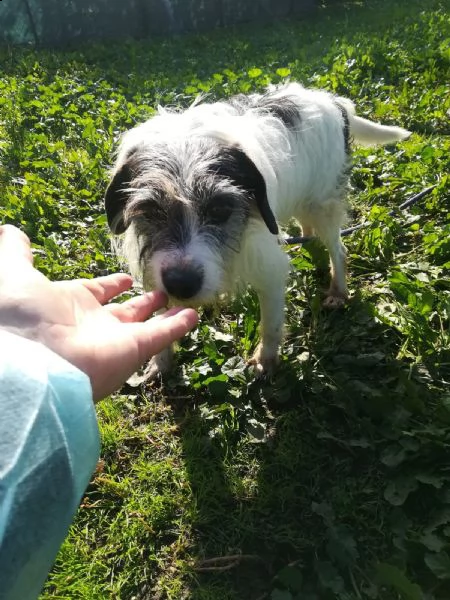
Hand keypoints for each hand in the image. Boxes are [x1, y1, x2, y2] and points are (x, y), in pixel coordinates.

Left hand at [0, 225, 197, 400]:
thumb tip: (10, 230)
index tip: (126, 279)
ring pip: (146, 324)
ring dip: (163, 314)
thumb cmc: (20, 316)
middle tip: (160, 292)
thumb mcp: (12, 273)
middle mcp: (93, 324)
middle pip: (123, 312)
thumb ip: (15, 252)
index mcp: (68, 304)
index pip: (95, 293)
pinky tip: (193, 314)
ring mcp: (114, 339)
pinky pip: (161, 335)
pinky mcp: (133, 351)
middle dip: (141, 302)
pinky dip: (178, 326)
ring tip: (181, 300)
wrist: (30, 361)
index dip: (111, 286)